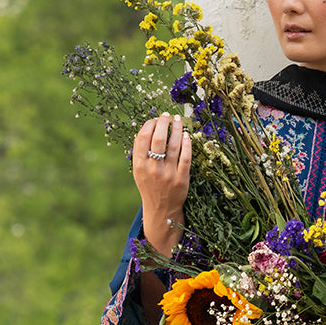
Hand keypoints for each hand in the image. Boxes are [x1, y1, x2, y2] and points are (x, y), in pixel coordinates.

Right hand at [133, 113, 191, 254]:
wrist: (161, 210)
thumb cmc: (150, 186)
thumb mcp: (139, 171)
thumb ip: (140, 152)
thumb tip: (147, 128)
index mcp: (139, 165)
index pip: (142, 138)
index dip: (149, 124)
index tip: (155, 119)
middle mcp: (153, 169)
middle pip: (158, 139)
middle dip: (163, 122)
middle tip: (167, 114)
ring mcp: (168, 174)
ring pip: (173, 145)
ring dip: (176, 129)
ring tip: (178, 120)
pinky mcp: (182, 179)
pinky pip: (185, 157)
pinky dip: (186, 144)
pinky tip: (186, 135)